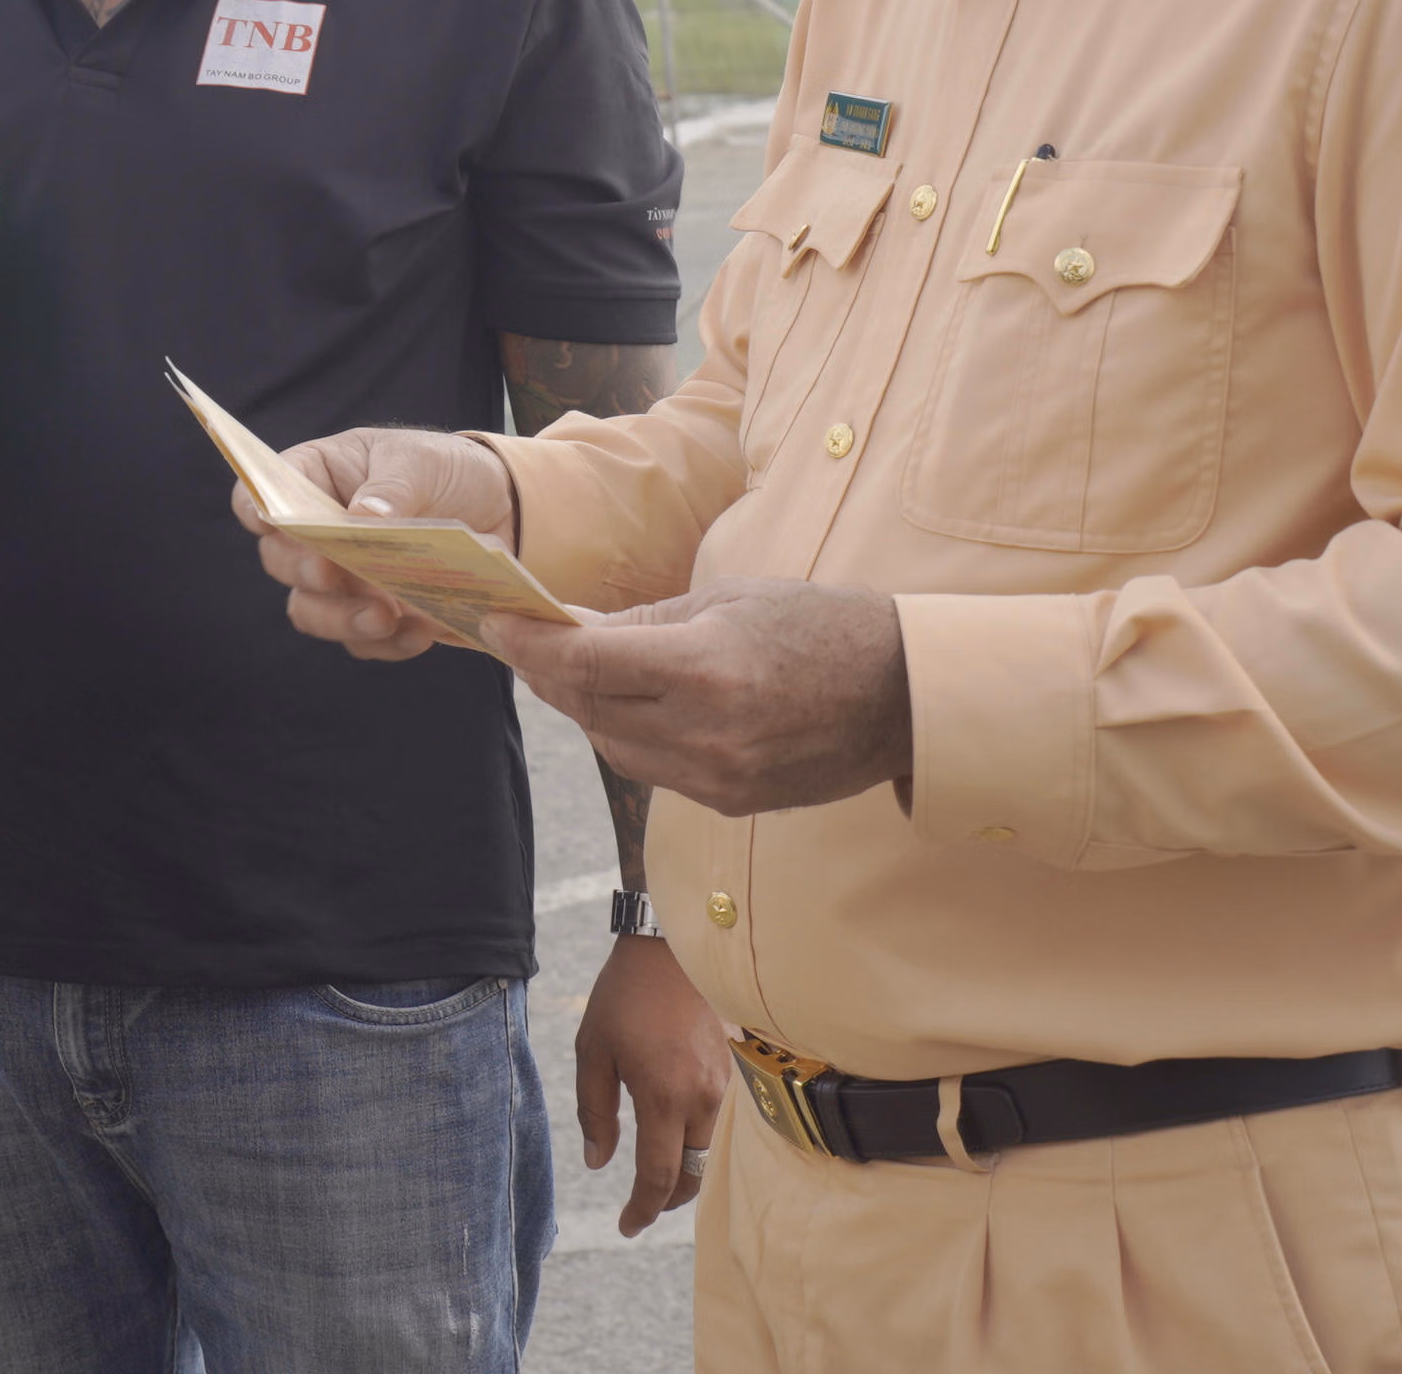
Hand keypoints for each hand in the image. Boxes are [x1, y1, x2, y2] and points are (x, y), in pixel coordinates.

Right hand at [231, 426, 518, 663]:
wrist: (503, 509)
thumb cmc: (447, 469)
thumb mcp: (423, 461)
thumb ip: (391, 488)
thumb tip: (360, 518)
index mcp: (314, 479)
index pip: (261, 494)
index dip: (256, 510)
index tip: (274, 524)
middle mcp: (316, 533)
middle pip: (279, 561)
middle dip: (303, 572)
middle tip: (333, 574)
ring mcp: (341, 579)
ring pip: (311, 611)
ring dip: (340, 619)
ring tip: (384, 615)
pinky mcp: (372, 614)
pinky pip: (362, 642)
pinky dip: (387, 643)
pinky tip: (420, 631)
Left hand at [480, 579, 911, 817]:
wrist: (903, 695)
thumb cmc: (819, 626)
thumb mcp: (728, 600)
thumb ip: (644, 620)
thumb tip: (568, 627)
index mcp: (706, 669)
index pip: (585, 664)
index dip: (529, 645)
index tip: (497, 623)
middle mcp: (707, 733)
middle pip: (588, 708)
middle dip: (548, 673)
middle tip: (524, 641)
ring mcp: (719, 776)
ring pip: (612, 744)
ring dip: (584, 707)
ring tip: (572, 668)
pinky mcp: (729, 801)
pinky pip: (651, 769)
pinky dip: (627, 734)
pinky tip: (627, 703)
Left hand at [573, 935, 728, 1235]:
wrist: (670, 949)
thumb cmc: (624, 998)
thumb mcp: (592, 1052)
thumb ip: (594, 1112)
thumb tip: (598, 1163)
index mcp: (663, 1098)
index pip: (658, 1177)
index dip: (641, 1210)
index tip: (625, 1226)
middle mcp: (701, 1100)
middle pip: (691, 1175)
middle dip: (665, 1199)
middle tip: (639, 1207)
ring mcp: (721, 1087)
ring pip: (706, 1152)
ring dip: (682, 1171)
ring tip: (654, 1175)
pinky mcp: (730, 1073)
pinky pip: (713, 1124)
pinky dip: (694, 1142)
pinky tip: (673, 1136)